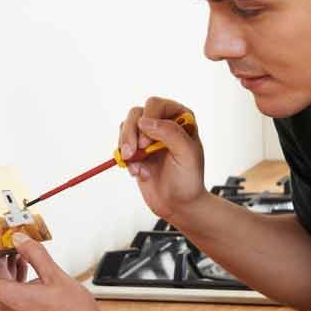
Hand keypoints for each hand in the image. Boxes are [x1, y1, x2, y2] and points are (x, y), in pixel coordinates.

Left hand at [0, 233, 112, 310]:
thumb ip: (34, 254)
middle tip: (12, 244)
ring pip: (4, 292)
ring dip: (12, 274)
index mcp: (10, 299)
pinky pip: (12, 304)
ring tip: (26, 259)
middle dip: (2, 262)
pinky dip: (18, 288)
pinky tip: (33, 279)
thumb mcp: (55, 275)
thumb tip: (19, 240)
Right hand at [118, 96, 207, 221]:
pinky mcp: (136, 150)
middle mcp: (163, 123)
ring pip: (126, 126)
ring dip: (125, 146)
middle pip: (137, 113)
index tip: (146, 143)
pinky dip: (124, 158)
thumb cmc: (188, 180)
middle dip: (131, 134)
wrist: (178, 204)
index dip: (148, 120)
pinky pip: (121, 144)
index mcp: (180, 118)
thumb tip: (145, 121)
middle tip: (133, 153)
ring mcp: (148, 136)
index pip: (156, 105)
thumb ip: (170, 133)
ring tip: (136, 166)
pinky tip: (137, 172)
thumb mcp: (187, 155)